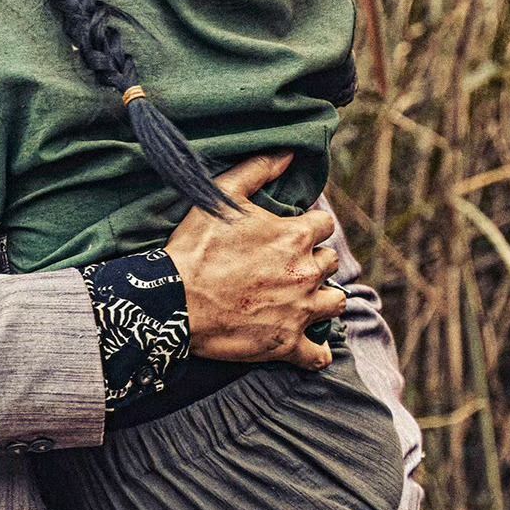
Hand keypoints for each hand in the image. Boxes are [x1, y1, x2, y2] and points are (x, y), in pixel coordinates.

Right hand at [164, 153, 347, 370]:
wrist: (174, 301)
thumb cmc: (197, 248)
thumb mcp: (222, 197)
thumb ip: (257, 170)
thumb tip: (288, 154)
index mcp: (295, 237)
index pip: (324, 226)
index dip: (308, 227)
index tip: (292, 233)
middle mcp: (306, 273)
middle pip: (330, 263)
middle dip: (314, 261)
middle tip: (289, 265)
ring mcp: (300, 311)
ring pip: (334, 303)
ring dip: (324, 299)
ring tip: (305, 299)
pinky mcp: (286, 344)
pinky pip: (317, 355)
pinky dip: (317, 353)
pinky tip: (311, 348)